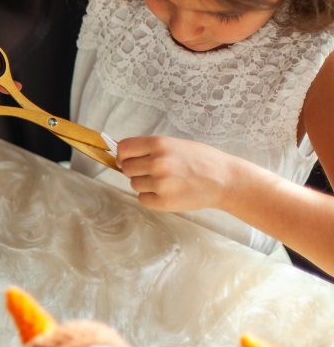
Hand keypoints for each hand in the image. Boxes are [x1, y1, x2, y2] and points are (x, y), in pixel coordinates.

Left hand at [116, 136, 239, 211]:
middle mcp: (157, 162)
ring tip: (165, 181)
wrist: (225, 180)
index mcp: (159, 144)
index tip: (128, 159)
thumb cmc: (201, 160)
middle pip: (126, 168)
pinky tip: (167, 192)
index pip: (123, 148)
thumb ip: (149, 149)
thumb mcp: (175, 144)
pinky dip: (151, 197)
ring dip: (144, 184)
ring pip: (134, 184)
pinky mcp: (163, 202)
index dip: (123, 155)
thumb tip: (122, 157)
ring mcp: (160, 183)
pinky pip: (142, 199)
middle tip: (153, 172)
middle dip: (135, 170)